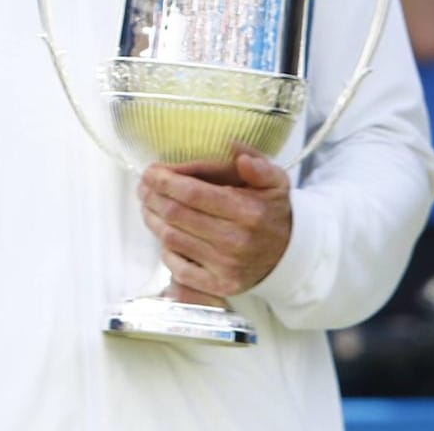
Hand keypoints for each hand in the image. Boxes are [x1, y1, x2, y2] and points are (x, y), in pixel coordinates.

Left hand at [137, 146, 292, 298]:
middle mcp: (236, 241)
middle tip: (144, 186)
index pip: (192, 193)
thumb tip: (234, 148)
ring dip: (152, 218)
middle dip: (152, 196)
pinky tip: (165, 234)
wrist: (289, 255)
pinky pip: (178, 267)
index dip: (164, 181)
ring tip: (148, 204)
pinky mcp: (219, 285)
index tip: (150, 171)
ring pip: (171, 238)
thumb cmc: (271, 212)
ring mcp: (226, 266)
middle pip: (175, 214)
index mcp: (248, 211)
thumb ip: (257, 164)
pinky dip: (165, 249)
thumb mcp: (275, 182)